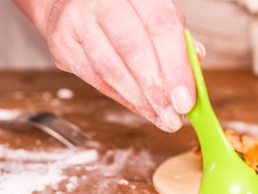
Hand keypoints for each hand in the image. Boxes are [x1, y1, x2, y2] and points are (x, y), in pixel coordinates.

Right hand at [15, 0, 201, 131]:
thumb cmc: (122, 7)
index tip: (186, 100)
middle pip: (133, 50)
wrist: (70, 1)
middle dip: (157, 91)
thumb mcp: (153, 9)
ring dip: (141, 102)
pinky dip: (123, 99)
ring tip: (162, 118)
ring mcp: (77, 23)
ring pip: (111, 71)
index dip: (175, 67)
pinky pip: (96, 81)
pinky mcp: (62, 47)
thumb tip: (195, 64)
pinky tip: (142, 109)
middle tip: (174, 117)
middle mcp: (100, 2)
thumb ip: (174, 36)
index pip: (159, 26)